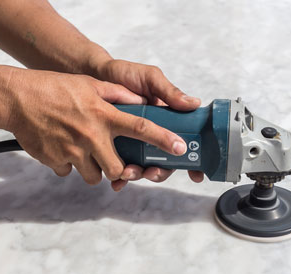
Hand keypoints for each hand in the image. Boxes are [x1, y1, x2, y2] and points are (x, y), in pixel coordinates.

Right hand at [5, 69, 188, 185]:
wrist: (16, 98)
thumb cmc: (53, 88)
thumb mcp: (89, 85)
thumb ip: (117, 95)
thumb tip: (138, 101)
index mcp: (103, 115)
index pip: (141, 128)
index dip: (163, 140)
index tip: (179, 149)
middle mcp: (91, 136)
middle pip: (118, 169)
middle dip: (119, 169)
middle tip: (112, 159)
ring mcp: (72, 151)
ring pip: (94, 176)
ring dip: (93, 168)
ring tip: (84, 151)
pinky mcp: (55, 161)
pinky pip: (69, 172)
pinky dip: (69, 164)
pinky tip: (62, 147)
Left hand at [97, 59, 204, 189]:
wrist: (93, 73)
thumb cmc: (124, 73)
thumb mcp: (150, 79)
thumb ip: (169, 92)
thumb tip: (194, 104)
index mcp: (166, 120)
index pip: (183, 143)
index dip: (193, 162)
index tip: (196, 174)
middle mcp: (152, 134)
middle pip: (165, 161)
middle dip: (161, 172)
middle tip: (152, 173)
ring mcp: (134, 142)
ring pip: (143, 167)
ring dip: (139, 175)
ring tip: (128, 173)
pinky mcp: (115, 146)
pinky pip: (120, 167)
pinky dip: (120, 178)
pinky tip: (116, 182)